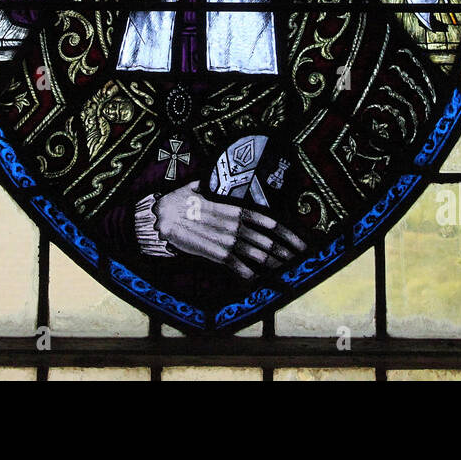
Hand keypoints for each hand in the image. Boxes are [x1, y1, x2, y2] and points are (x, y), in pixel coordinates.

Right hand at [153, 181, 307, 278]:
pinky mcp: (215, 255)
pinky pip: (237, 267)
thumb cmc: (178, 201)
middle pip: (267, 240)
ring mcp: (226, 242)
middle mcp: (234, 226)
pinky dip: (249, 274)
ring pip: (257, 255)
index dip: (285, 232)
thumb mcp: (198, 187)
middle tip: (301, 259)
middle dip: (285, 251)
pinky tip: (259, 279)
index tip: (299, 240)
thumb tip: (211, 180)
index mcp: (233, 209)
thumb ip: (210, 186)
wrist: (160, 217)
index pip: (266, 220)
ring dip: (274, 264)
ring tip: (288, 270)